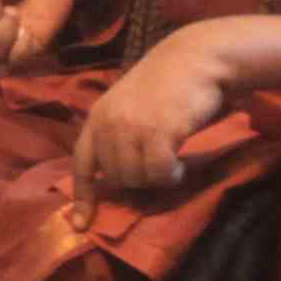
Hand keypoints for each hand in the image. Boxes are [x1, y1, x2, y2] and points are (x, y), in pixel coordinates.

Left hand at [70, 24, 237, 201]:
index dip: (82, 196)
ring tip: (172, 160)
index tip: (81, 224)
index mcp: (98, 116)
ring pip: (138, 178)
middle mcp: (110, 123)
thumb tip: (114, 177)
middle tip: (159, 165)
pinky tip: (181, 164)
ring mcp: (132, 127)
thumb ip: (118, 133)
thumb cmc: (170, 83)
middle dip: (138, 180)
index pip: (82, 163)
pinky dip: (172, 175)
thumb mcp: (130, 104)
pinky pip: (160, 173)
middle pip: (116, 178)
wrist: (199, 56)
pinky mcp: (159, 132)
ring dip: (157, 177)